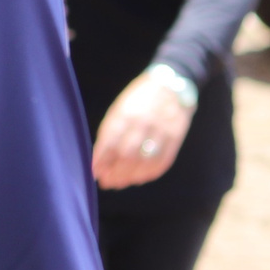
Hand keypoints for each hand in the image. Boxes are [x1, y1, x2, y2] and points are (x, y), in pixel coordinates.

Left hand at [92, 73, 192, 189]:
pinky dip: (148, 174)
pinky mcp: (175, 139)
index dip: (101, 160)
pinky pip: (162, 163)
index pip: (110, 141)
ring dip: (129, 177)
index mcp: (126, 113)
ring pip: (144, 162)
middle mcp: (144, 123)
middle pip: (127, 155)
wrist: (171, 86)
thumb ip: (110, 132)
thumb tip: (100, 159)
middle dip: (114, 173)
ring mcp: (162, 132)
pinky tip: (137, 179)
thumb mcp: (119, 108)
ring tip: (118, 183)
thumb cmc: (138, 99)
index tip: (94, 172)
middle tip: (105, 182)